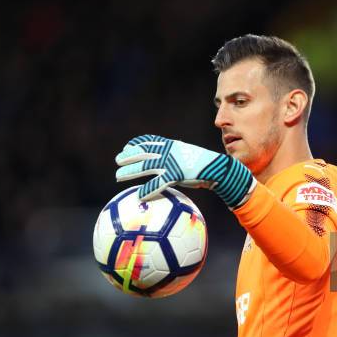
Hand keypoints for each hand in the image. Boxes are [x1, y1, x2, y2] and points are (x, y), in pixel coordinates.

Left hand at [115, 134, 254, 207]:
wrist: (218, 168)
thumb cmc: (206, 165)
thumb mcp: (190, 155)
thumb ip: (179, 157)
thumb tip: (173, 162)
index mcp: (172, 145)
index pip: (151, 141)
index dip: (137, 143)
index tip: (127, 146)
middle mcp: (169, 152)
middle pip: (144, 152)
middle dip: (129, 156)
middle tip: (117, 161)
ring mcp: (172, 163)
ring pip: (146, 166)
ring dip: (130, 171)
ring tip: (118, 176)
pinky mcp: (176, 175)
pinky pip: (158, 183)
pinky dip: (147, 189)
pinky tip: (139, 195)